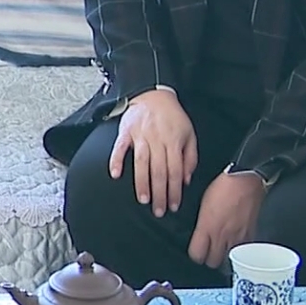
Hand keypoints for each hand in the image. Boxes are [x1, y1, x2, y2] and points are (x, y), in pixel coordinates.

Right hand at [109, 88, 197, 217]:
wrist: (154, 94)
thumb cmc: (173, 117)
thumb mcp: (189, 135)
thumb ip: (190, 158)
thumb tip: (185, 180)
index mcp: (174, 141)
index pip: (175, 171)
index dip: (175, 191)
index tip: (173, 206)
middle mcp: (157, 140)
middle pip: (159, 171)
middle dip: (159, 193)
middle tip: (158, 210)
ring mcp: (140, 135)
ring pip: (141, 162)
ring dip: (141, 182)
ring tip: (143, 200)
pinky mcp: (126, 131)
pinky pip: (120, 147)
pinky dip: (116, 160)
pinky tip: (115, 175)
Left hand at [188, 170, 266, 268]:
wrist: (246, 180)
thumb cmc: (225, 186)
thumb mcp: (204, 203)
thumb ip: (202, 223)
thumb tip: (198, 233)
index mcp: (207, 227)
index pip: (196, 255)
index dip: (195, 255)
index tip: (196, 251)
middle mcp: (222, 236)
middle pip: (212, 263)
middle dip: (209, 259)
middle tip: (209, 251)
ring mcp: (238, 238)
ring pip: (228, 261)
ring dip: (224, 257)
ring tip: (222, 249)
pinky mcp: (251, 236)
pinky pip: (243, 252)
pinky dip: (238, 251)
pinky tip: (236, 243)